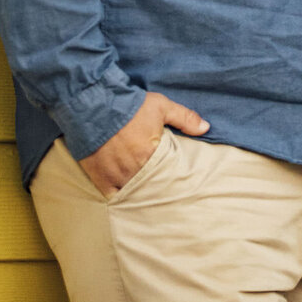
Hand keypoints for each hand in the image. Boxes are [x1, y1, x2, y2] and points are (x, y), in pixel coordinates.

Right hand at [78, 90, 209, 195]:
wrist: (95, 105)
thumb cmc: (131, 106)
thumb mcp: (161, 106)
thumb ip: (185, 118)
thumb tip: (206, 127)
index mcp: (151, 155)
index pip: (167, 174)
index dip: (170, 176)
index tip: (175, 179)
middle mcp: (134, 170)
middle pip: (150, 186)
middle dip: (156, 187)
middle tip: (161, 188)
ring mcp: (116, 176)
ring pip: (133, 193)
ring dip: (139, 192)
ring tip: (146, 194)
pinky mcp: (100, 179)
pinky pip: (112, 196)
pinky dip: (120, 197)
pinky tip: (126, 196)